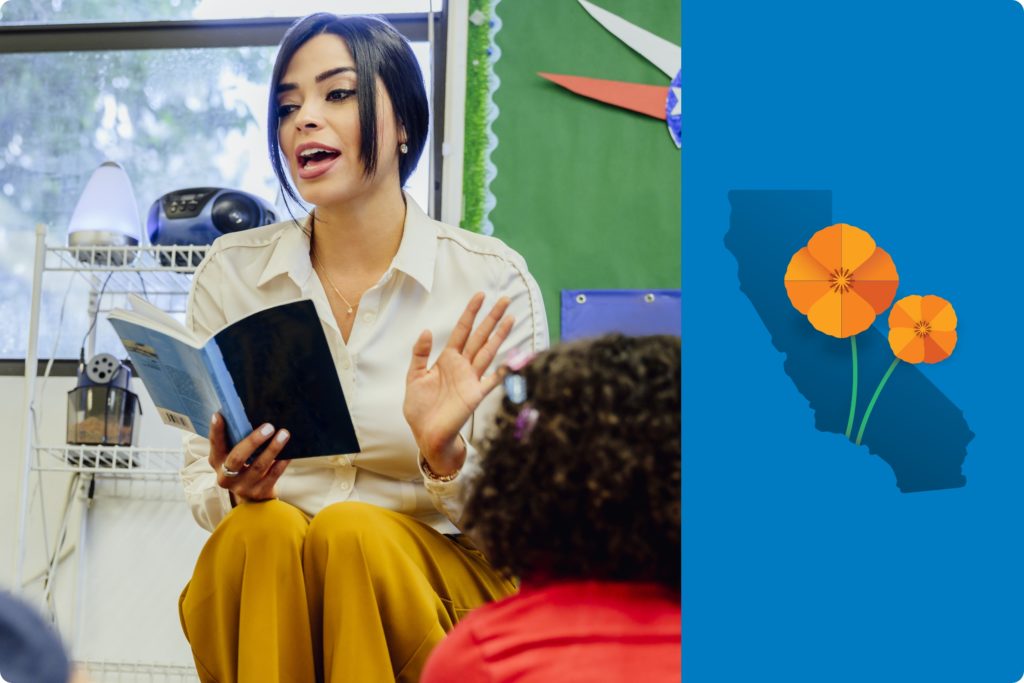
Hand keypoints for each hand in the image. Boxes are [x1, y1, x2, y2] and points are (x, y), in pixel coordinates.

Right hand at [208, 413, 290, 502]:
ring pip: (258, 466)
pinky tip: (289, 453)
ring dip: (273, 449)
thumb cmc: (243, 467)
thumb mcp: (233, 456)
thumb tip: (248, 415)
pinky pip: (273, 475)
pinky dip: (281, 462)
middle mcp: (225, 476)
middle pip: (237, 458)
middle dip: (253, 441)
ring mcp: (242, 487)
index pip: (215, 444)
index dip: (216, 430)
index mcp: (217, 462)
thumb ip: (236, 440)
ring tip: (283, 434)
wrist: (252, 499)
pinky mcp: (259, 492)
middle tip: (269, 427)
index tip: (218, 415)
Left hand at [403, 292, 514, 475]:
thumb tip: (427, 331)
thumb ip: (420, 354)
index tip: (480, 296)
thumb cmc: (420, 407)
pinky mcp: (476, 395)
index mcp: (448, 359)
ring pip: (488, 351)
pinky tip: (512, 361)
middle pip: (480, 336)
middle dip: (492, 318)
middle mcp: (463, 366)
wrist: (426, 433)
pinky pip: (492, 380)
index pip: (462, 330)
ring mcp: (472, 379)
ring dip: (500, 335)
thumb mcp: (414, 377)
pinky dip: (502, 372)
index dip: (471, 313)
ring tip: (511, 318)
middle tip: (505, 300)